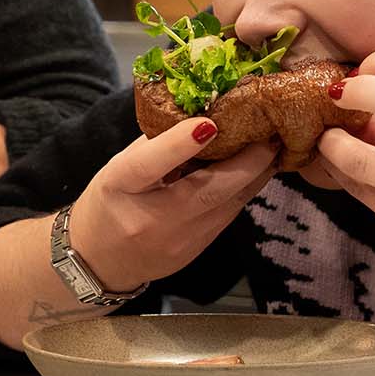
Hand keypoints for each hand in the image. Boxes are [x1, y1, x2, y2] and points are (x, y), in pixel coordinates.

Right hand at [65, 117, 277, 292]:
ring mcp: (179, 240)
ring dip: (256, 173)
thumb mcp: (119, 167)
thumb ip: (156, 145)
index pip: (148, 166)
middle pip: (207, 190)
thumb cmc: (110, 203)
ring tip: (274, 145)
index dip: (179, 144)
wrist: (100, 261)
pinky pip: (228, 214)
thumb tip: (201, 114)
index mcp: (121, 188)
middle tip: (270, 131)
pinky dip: (244, 188)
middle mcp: (152, 219)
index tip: (209, 123)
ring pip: (229, 203)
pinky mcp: (199, 250)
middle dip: (247, 160)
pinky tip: (257, 170)